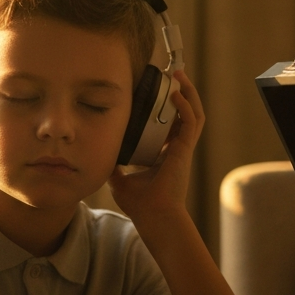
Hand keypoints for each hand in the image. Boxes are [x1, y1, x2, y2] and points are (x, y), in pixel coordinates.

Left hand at [108, 70, 204, 225]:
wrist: (154, 218)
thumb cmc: (141, 205)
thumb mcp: (120, 180)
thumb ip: (114, 166)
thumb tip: (100, 154)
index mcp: (165, 155)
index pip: (170, 125)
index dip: (167, 109)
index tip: (158, 93)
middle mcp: (177, 149)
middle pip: (185, 115)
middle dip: (182, 93)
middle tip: (173, 76)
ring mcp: (183, 149)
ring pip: (194, 114)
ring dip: (188, 94)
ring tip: (178, 76)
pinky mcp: (184, 150)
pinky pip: (191, 122)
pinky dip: (185, 106)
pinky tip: (176, 94)